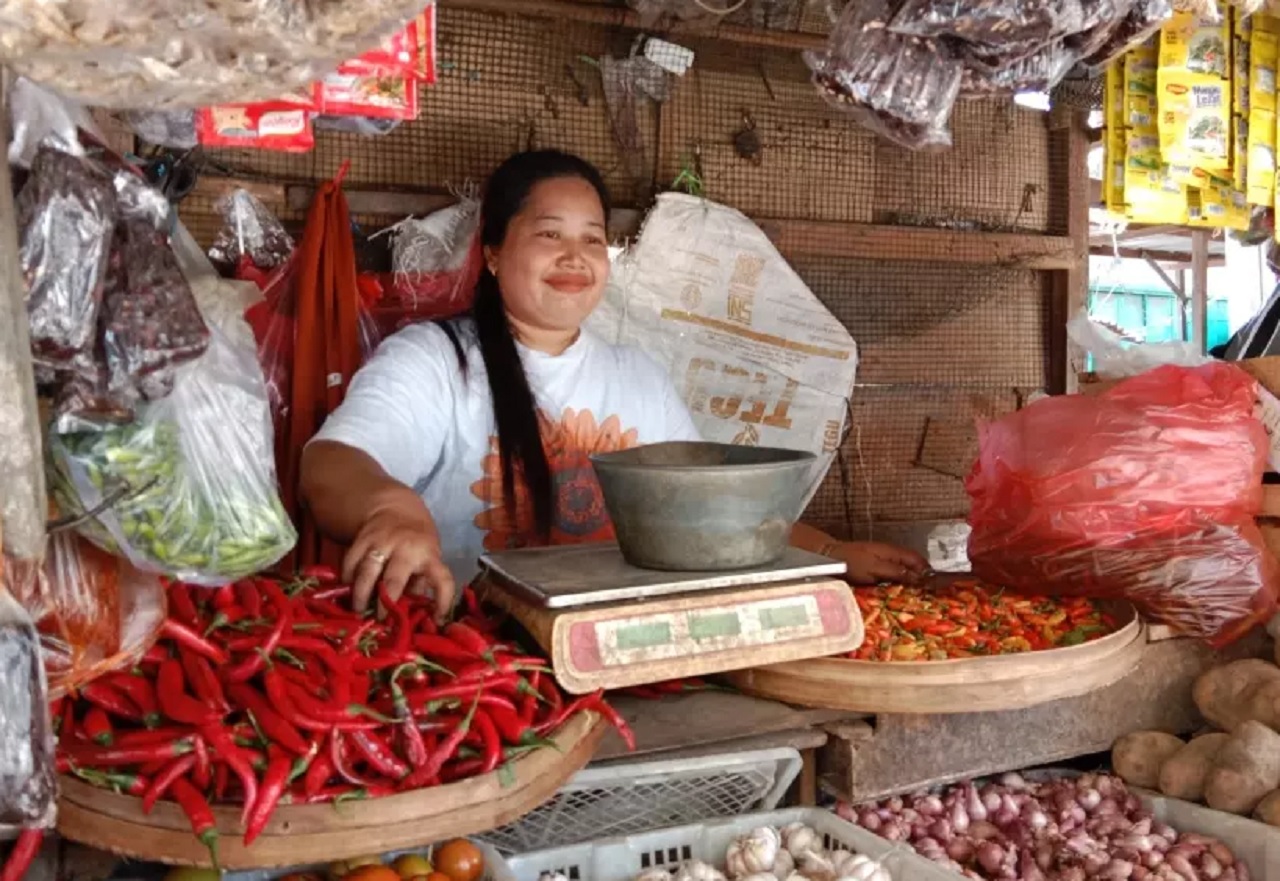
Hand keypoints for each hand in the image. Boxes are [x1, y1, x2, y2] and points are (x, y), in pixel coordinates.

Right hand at [342, 485, 455, 619]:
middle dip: (385, 604)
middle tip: (381, 622)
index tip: (437, 619)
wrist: (394, 508)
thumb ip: (420, 583)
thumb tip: (414, 614)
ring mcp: (381, 543)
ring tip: (358, 610)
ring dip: (360, 595)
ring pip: (366, 572)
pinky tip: (347, 591)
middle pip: (393, 581)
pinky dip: (347, 580)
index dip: (443, 601)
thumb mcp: (428, 557)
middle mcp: (406, 549)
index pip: (442, 580)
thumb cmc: (417, 542)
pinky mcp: (361, 540)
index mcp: (428, 556)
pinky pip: (350, 563)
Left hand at [829, 540, 927, 585]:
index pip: (917, 560)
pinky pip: (893, 573)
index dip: (928, 571)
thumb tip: (919, 577)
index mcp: (893, 552)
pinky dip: (899, 581)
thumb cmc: (852, 562)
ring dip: (911, 580)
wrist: (830, 557)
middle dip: (921, 577)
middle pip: (913, 564)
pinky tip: (899, 591)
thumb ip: (897, 572)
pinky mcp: (876, 566)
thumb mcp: (876, 569)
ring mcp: (883, 559)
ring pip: (904, 569)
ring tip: (918, 595)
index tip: (936, 586)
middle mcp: (891, 554)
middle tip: (929, 593)